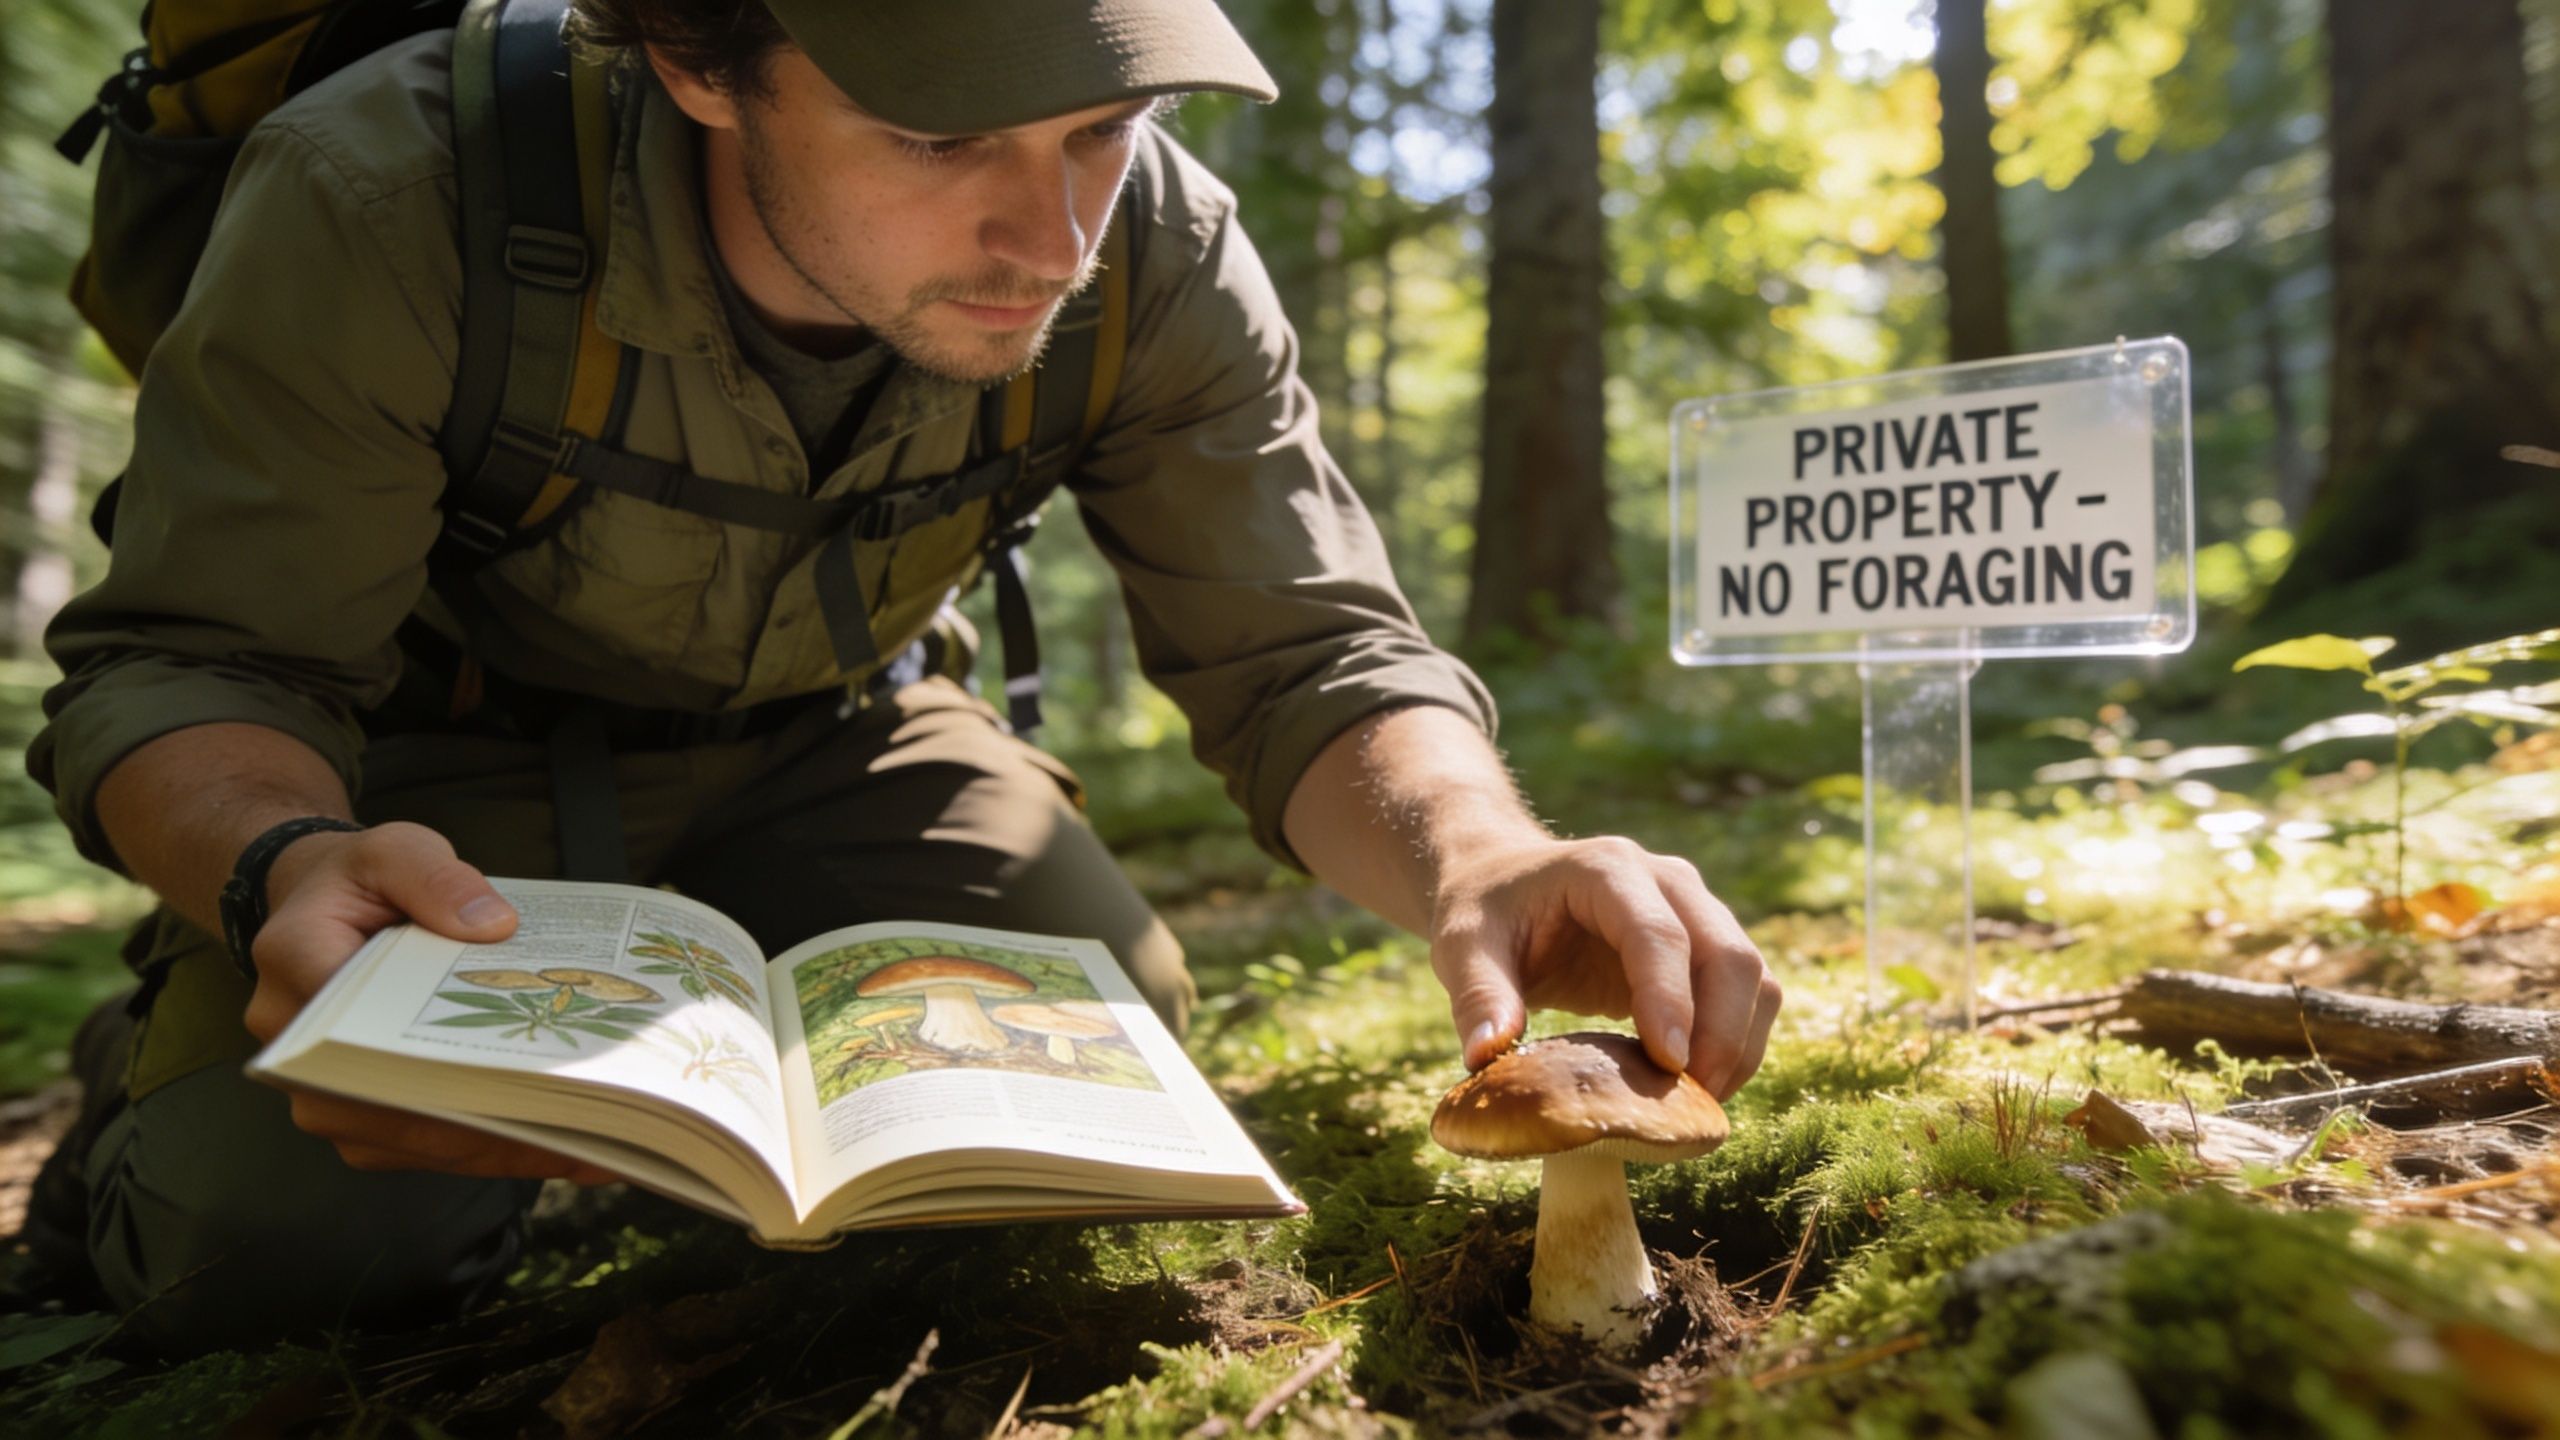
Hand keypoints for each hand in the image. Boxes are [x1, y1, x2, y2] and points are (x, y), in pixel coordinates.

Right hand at [244, 821, 616, 1183]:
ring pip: (409, 1140)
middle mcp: (295, 1042)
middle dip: (486, 1117)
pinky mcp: (356, 1114)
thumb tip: (492, 927)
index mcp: (296, 961)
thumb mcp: (398, 850)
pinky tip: (564, 1145)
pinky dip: (489, 1149)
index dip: (438, 1056)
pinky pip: (420, 1148)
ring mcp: (322, 1088)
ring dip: (498, 1146)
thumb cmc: (364, 881)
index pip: (359, 1022)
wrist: (329, 909)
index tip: (517, 1069)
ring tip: (588, 1140)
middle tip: (579, 1119)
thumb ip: (437, 878)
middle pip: (389, 1101)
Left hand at [1429, 835, 1780, 1098]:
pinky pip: (1749, 994)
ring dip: (1739, 1045)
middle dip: (1722, 1034)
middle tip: (1691, 1104)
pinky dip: (1739, 1043)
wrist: (1508, 885)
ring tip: (1698, 1106)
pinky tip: (1700, 1088)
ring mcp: (1697, 910)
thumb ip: (1478, 995)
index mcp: (1608, 869)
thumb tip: (1488, 1056)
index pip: (1658, 934)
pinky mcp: (1707, 947)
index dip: (1670, 1000)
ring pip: (1753, 976)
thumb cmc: (1486, 914)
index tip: (1668, 1066)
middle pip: (1728, 954)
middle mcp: (1668, 881)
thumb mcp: (1462, 947)